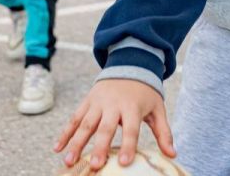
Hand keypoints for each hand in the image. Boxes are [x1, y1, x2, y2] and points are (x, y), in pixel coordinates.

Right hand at [54, 79, 174, 169]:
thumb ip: (164, 132)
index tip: (123, 163)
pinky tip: (57, 148)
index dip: (127, 145)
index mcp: (132, 107)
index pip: (130, 129)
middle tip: (95, 165)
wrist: (129, 65)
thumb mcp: (157, 109)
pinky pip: (74, 118)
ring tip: (69, 161)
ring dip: (76, 143)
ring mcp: (97, 103)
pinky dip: (65, 133)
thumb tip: (172, 155)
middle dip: (99, 147)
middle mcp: (113, 105)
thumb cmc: (145, 93)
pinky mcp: (87, 101)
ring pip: (85, 124)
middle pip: (104, 128)